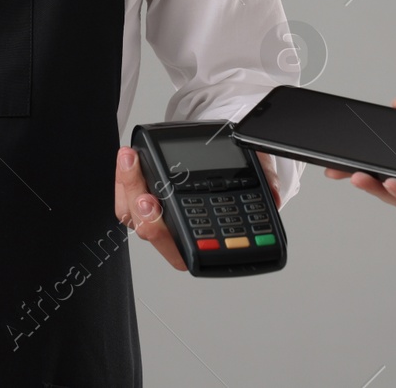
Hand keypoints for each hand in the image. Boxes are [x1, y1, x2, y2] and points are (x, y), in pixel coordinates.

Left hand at [114, 146, 282, 271]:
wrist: (218, 146)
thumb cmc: (235, 167)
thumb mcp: (255, 170)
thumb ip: (265, 183)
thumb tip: (272, 197)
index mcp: (202, 237)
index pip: (182, 250)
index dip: (170, 239)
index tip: (165, 214)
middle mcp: (175, 230)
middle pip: (152, 232)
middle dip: (146, 216)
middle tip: (148, 196)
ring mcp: (156, 213)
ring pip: (133, 214)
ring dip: (129, 189)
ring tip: (130, 162)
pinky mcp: (141, 194)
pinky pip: (125, 195)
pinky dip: (123, 178)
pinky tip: (128, 158)